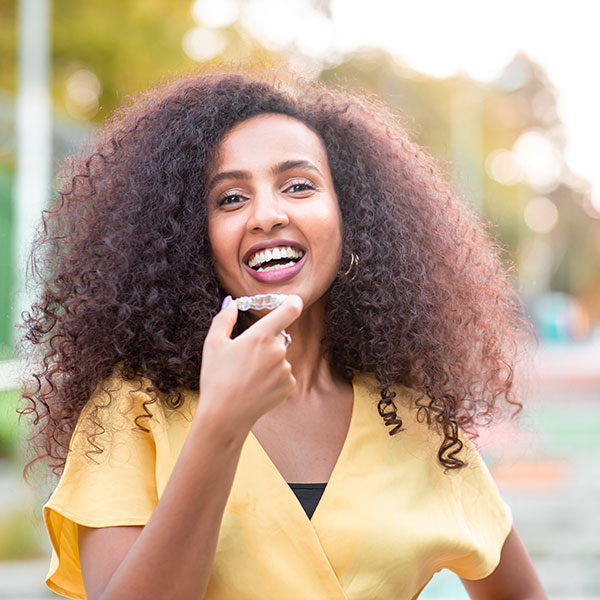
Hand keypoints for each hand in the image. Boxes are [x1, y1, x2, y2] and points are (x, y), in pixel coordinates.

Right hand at [197, 295, 302, 438]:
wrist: (224, 416)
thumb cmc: (216, 378)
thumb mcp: (213, 344)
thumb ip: (224, 318)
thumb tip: (232, 303)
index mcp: (261, 335)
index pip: (290, 310)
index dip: (293, 302)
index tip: (292, 300)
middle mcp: (278, 350)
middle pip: (279, 336)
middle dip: (266, 341)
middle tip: (246, 357)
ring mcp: (286, 369)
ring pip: (280, 356)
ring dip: (269, 361)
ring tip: (247, 377)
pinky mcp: (289, 386)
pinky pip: (284, 374)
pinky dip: (273, 378)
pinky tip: (256, 387)